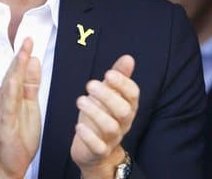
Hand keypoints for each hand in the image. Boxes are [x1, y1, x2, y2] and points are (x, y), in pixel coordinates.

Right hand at [0, 38, 41, 178]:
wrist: (10, 162)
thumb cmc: (19, 134)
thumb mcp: (30, 105)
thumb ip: (31, 84)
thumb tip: (34, 62)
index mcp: (12, 95)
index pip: (18, 71)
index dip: (24, 55)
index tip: (30, 40)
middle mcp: (4, 100)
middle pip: (13, 75)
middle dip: (20, 57)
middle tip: (27, 40)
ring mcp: (3, 111)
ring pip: (9, 86)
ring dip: (16, 70)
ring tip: (23, 54)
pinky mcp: (4, 123)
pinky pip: (7, 106)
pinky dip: (10, 92)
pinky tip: (13, 80)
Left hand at [71, 55, 138, 178]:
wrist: (96, 152)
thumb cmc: (102, 117)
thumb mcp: (108, 95)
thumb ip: (118, 77)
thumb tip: (128, 58)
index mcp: (128, 107)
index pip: (133, 94)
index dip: (123, 83)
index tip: (108, 73)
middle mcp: (124, 123)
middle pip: (124, 110)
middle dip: (108, 96)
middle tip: (90, 85)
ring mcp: (113, 138)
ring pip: (110, 127)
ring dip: (95, 112)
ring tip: (80, 100)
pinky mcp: (100, 151)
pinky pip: (98, 146)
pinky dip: (88, 136)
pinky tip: (78, 126)